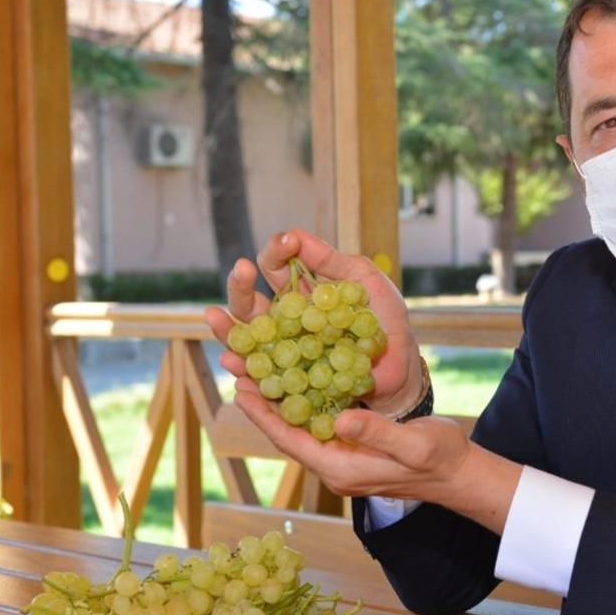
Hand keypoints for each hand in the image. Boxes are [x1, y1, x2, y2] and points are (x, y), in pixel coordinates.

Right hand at [204, 230, 425, 415]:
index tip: (287, 241)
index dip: (277, 251)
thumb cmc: (385, 321)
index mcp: (302, 291)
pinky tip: (232, 359)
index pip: (276, 267)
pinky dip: (243, 368)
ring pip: (246, 338)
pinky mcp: (289, 381)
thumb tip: (295, 233)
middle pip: (249, 302)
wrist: (403, 367)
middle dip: (240, 284)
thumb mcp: (364, 280)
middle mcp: (286, 320)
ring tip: (213, 316)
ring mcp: (284, 350)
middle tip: (241, 269)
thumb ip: (331, 260)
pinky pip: (260, 375)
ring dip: (226, 327)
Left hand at [234, 382, 520, 532]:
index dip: (263, 414)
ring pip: (299, 426)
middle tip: (238, 366)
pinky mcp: (351, 447)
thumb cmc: (440, 459)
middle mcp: (334, 465)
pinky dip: (302, 399)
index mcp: (342, 469)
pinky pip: (317, 423)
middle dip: (262, 401)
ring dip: (278, 398)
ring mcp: (342, 457)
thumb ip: (377, 433)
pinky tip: (295, 375)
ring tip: (256, 366)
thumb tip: (341, 419)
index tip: (240, 388)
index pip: (290, 440)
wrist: (458, 473)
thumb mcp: (413, 444)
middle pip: (286, 431)